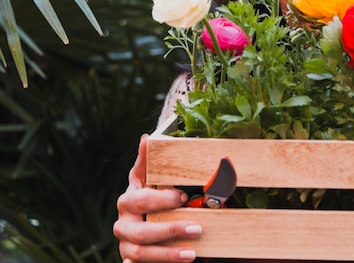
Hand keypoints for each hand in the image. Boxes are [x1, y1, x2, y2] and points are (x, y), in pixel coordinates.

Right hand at [113, 134, 202, 262]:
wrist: (150, 224)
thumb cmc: (153, 196)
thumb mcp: (152, 179)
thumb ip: (150, 162)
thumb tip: (147, 138)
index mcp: (130, 198)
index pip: (141, 198)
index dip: (161, 199)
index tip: (181, 197)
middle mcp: (124, 222)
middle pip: (141, 230)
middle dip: (169, 229)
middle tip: (196, 228)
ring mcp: (126, 243)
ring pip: (140, 252)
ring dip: (167, 253)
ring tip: (191, 253)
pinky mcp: (130, 259)